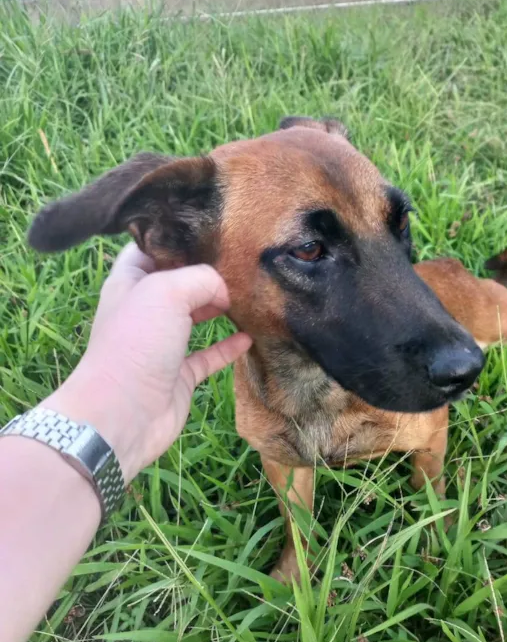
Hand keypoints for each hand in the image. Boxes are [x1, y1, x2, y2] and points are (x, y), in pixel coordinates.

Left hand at [49, 244, 251, 481]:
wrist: (122, 414)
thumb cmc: (135, 344)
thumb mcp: (166, 291)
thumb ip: (202, 278)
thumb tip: (225, 290)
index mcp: (130, 282)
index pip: (151, 247)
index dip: (176, 235)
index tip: (210, 226)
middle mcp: (145, 310)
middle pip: (179, 282)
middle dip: (207, 271)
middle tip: (241, 259)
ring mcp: (162, 344)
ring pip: (196, 317)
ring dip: (221, 307)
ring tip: (250, 293)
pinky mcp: (180, 374)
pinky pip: (209, 355)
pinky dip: (229, 346)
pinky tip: (250, 336)